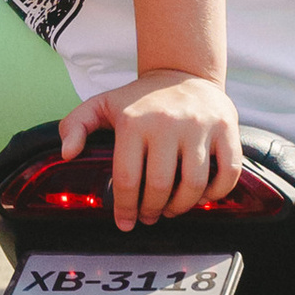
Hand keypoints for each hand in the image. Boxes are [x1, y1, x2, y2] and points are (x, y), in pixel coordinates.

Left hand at [59, 72, 242, 231]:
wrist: (183, 71)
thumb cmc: (140, 97)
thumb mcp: (102, 104)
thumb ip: (75, 125)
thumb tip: (66, 154)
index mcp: (134, 121)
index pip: (127, 178)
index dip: (125, 208)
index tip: (125, 223)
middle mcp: (167, 123)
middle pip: (160, 186)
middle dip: (152, 210)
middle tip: (150, 216)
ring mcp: (200, 126)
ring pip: (194, 184)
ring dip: (182, 206)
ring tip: (172, 209)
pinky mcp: (226, 128)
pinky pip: (227, 172)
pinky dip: (216, 193)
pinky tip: (202, 196)